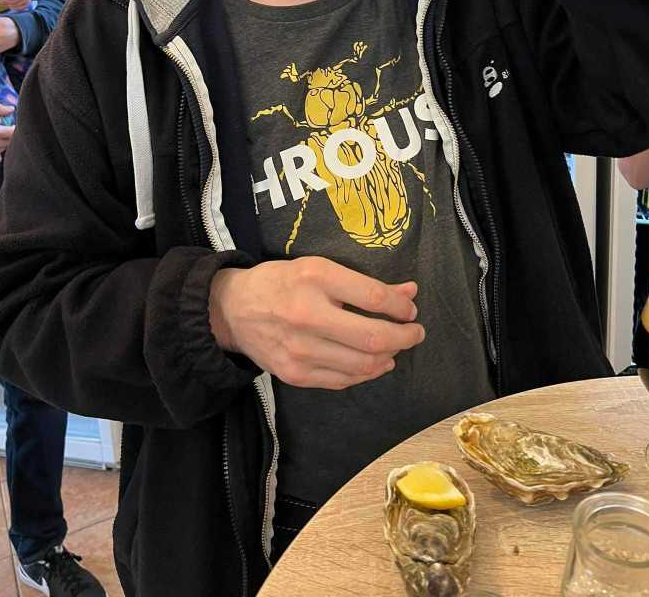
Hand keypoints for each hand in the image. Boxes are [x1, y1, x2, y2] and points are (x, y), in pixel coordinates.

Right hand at [209, 256, 423, 389]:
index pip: (374, 298)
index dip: (401, 307)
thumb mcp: (320, 269)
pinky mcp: (295, 374)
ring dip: (389, 356)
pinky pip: (344, 379)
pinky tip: (374, 362)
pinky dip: (367, 372)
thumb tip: (408, 292)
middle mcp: (307, 315)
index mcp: (315, 278)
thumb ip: (365, 284)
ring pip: (363, 364)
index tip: (410, 308)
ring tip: (395, 347)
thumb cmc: (281, 282)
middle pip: (373, 337)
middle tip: (415, 332)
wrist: (233, 310)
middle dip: (405, 337)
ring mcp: (300, 350)